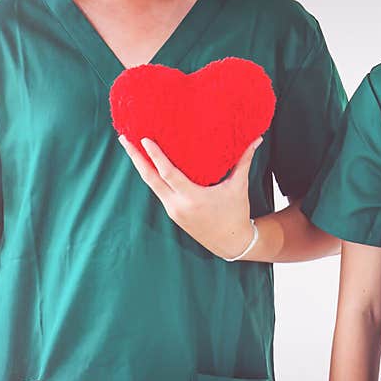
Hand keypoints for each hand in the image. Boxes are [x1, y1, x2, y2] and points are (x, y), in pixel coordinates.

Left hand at [119, 135, 263, 258]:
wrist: (231, 243)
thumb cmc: (236, 213)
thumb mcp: (239, 187)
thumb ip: (244, 161)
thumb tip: (257, 139)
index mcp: (193, 198)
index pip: (168, 173)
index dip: (155, 156)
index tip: (144, 139)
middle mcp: (178, 205)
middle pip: (150, 178)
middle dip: (135, 158)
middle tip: (123, 138)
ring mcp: (173, 210)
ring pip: (151, 185)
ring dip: (140, 166)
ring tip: (130, 147)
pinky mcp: (173, 214)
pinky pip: (158, 191)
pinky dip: (151, 176)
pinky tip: (147, 164)